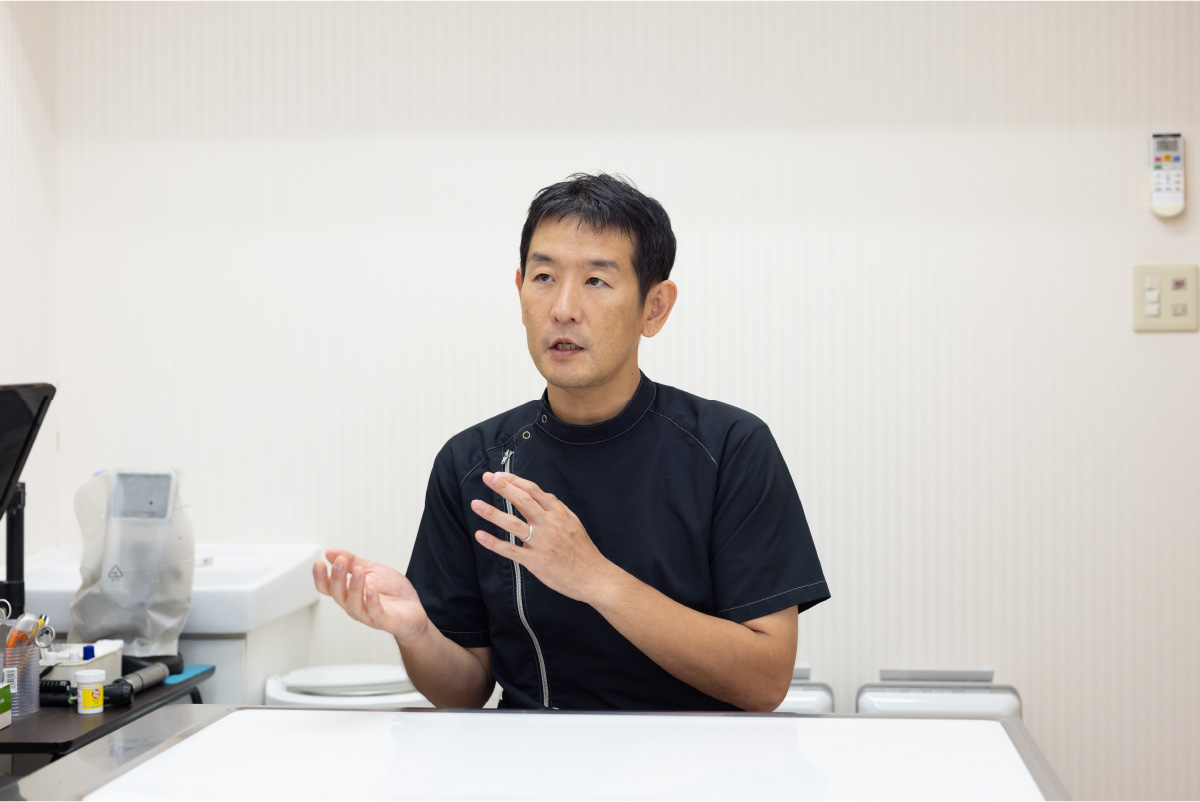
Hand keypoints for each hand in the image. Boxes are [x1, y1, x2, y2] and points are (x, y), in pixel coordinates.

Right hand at [312, 549, 428, 642]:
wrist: (414, 608)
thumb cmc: (392, 590)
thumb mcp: (372, 569)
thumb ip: (352, 561)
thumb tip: (331, 552)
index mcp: (349, 593)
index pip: (328, 587)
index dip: (320, 577)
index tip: (319, 563)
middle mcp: (355, 605)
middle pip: (338, 595)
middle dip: (337, 577)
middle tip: (340, 561)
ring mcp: (368, 614)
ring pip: (354, 605)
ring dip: (354, 587)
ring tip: (358, 571)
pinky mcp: (385, 620)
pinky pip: (375, 613)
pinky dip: (372, 601)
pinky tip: (371, 589)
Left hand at [471, 471, 619, 604]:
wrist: (593, 576)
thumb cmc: (582, 550)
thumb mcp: (573, 522)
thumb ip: (557, 508)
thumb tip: (544, 495)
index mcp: (558, 513)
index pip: (533, 491)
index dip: (515, 480)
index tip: (499, 474)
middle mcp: (549, 524)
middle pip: (522, 500)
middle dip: (503, 487)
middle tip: (487, 478)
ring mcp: (541, 543)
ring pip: (513, 524)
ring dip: (492, 513)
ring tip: (475, 504)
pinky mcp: (535, 561)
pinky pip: (511, 550)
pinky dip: (494, 543)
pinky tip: (480, 535)